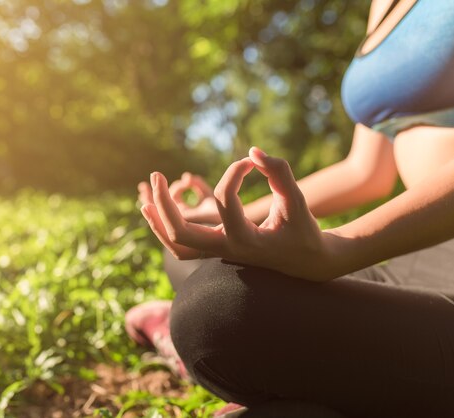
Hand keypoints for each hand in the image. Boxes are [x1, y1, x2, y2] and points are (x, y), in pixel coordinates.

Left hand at [140, 147, 337, 280]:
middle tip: (156, 175)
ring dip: (158, 221)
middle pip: (182, 235)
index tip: (248, 162)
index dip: (233, 173)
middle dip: (164, 205)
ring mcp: (219, 253)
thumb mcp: (296, 201)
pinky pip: (181, 246)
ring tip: (146, 194)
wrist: (306, 262)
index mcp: (248, 240)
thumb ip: (278, 173)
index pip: (225, 201)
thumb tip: (252, 151)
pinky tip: (156, 210)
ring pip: (176, 246)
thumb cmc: (303, 230)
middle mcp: (228, 250)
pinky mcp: (216, 251)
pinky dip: (165, 230)